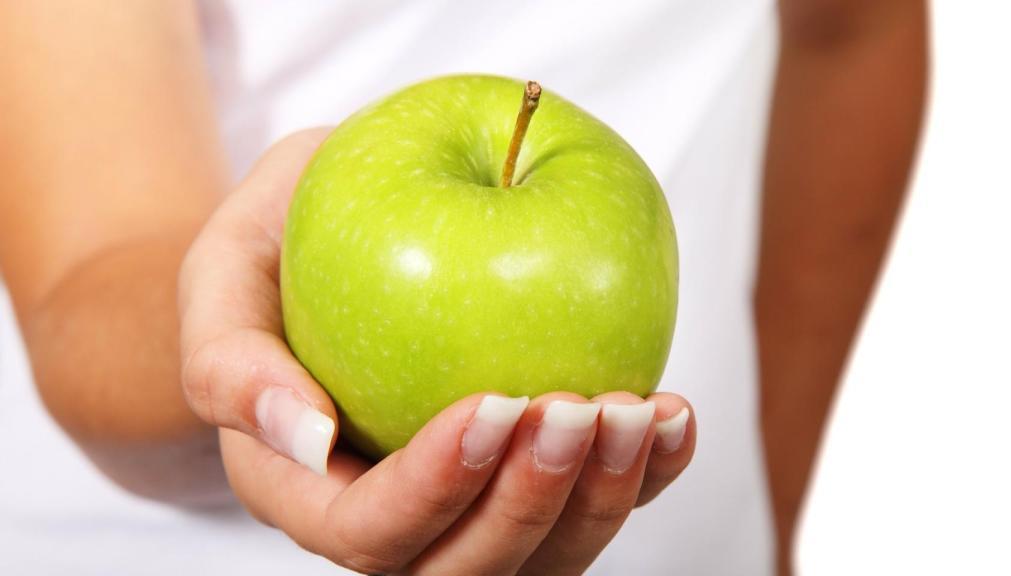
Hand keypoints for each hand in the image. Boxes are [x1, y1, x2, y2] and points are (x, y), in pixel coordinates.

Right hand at [177, 128, 696, 574]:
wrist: (326, 242)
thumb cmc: (268, 254)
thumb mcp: (221, 273)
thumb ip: (231, 359)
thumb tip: (304, 437)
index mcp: (306, 489)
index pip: (370, 532)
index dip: (436, 489)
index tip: (494, 404)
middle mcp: (393, 515)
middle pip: (465, 567)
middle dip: (531, 503)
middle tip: (576, 408)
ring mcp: (467, 500)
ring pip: (542, 555)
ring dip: (600, 499)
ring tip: (638, 414)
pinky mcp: (528, 468)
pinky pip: (592, 501)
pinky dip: (646, 475)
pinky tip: (671, 417)